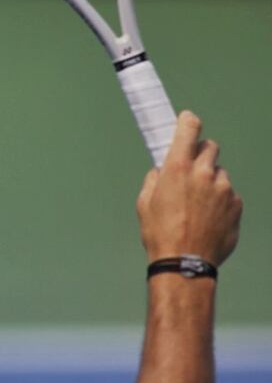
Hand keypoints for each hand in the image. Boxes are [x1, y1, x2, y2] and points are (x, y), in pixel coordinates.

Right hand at [137, 111, 241, 266]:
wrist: (185, 262)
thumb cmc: (160, 234)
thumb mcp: (144, 204)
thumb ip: (154, 180)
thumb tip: (160, 172)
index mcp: (178, 169)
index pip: (188, 130)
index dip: (187, 122)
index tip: (187, 120)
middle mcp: (204, 174)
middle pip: (210, 148)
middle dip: (200, 154)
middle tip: (190, 170)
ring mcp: (224, 189)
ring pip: (219, 174)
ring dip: (210, 182)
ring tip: (197, 206)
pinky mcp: (236, 204)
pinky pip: (229, 195)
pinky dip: (219, 201)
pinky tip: (207, 219)